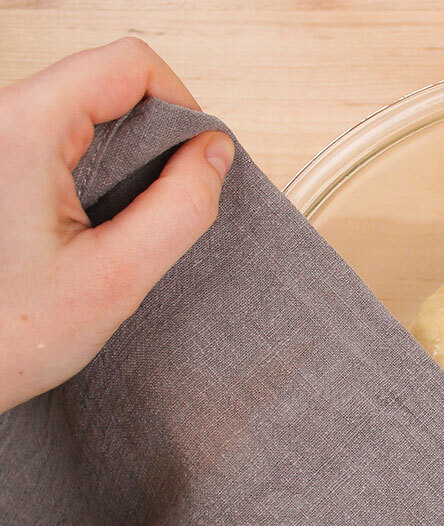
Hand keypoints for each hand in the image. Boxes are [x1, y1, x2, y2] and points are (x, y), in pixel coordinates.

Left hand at [0, 38, 233, 412]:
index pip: (129, 65)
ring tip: (121, 226)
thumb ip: (181, 206)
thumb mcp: (118, 276)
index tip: (198, 160)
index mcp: (21, 129)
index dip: (182, 106)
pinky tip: (92, 228)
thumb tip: (215, 154)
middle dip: (152, 139)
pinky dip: (92, 176)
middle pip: (106, 82)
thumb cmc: (4, 333)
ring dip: (122, 161)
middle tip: (160, 206)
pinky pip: (58, 141)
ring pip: (84, 112)